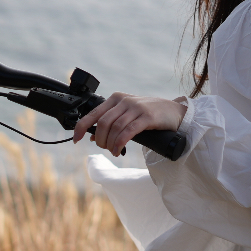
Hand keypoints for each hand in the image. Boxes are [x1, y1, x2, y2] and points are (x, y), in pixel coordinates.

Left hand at [72, 93, 186, 156]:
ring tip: (113, 151)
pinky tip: (119, 150)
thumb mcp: (127, 115)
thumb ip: (111, 122)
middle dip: (100, 139)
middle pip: (103, 122)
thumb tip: (92, 136)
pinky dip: (120, 142)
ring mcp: (136, 107)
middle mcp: (123, 100)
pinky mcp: (147, 116)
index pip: (93, 113)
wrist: (174, 112)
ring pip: (114, 128)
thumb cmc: (149, 114)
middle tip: (105, 148)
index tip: (76, 139)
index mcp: (115, 98)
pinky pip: (128, 131)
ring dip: (110, 143)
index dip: (81, 127)